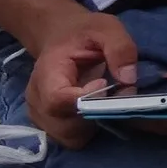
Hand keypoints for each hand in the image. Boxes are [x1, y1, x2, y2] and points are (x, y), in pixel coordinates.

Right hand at [20, 9, 140, 150]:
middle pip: (64, 126)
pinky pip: (72, 139)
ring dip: (94, 125)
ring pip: (69, 137)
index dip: (85, 100)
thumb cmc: (83, 33)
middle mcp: (37, 99)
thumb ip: (120, 49)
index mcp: (47, 74)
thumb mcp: (106, 28)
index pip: (57, 100)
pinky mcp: (51, 125)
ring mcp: (42, 115)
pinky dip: (89, 130)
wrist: (62, 37)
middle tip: (113, 94)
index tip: (105, 83)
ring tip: (106, 101)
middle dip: (95, 116)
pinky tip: (99, 110)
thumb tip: (129, 80)